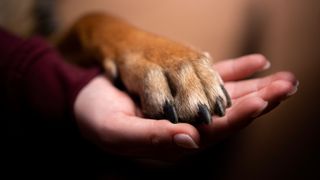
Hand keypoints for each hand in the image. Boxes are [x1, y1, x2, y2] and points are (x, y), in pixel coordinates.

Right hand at [74, 54, 297, 159]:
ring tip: (283, 78)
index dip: (238, 118)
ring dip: (256, 87)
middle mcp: (188, 125)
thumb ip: (154, 138)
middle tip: (288, 86)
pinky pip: (214, 79)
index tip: (261, 103)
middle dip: (260, 101)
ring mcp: (188, 107)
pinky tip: (256, 62)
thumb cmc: (98, 119)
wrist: (88, 101)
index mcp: (174, 142)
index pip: (214, 132)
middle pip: (230, 115)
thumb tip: (191, 140)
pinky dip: (235, 71)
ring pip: (228, 97)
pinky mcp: (184, 90)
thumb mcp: (118, 131)